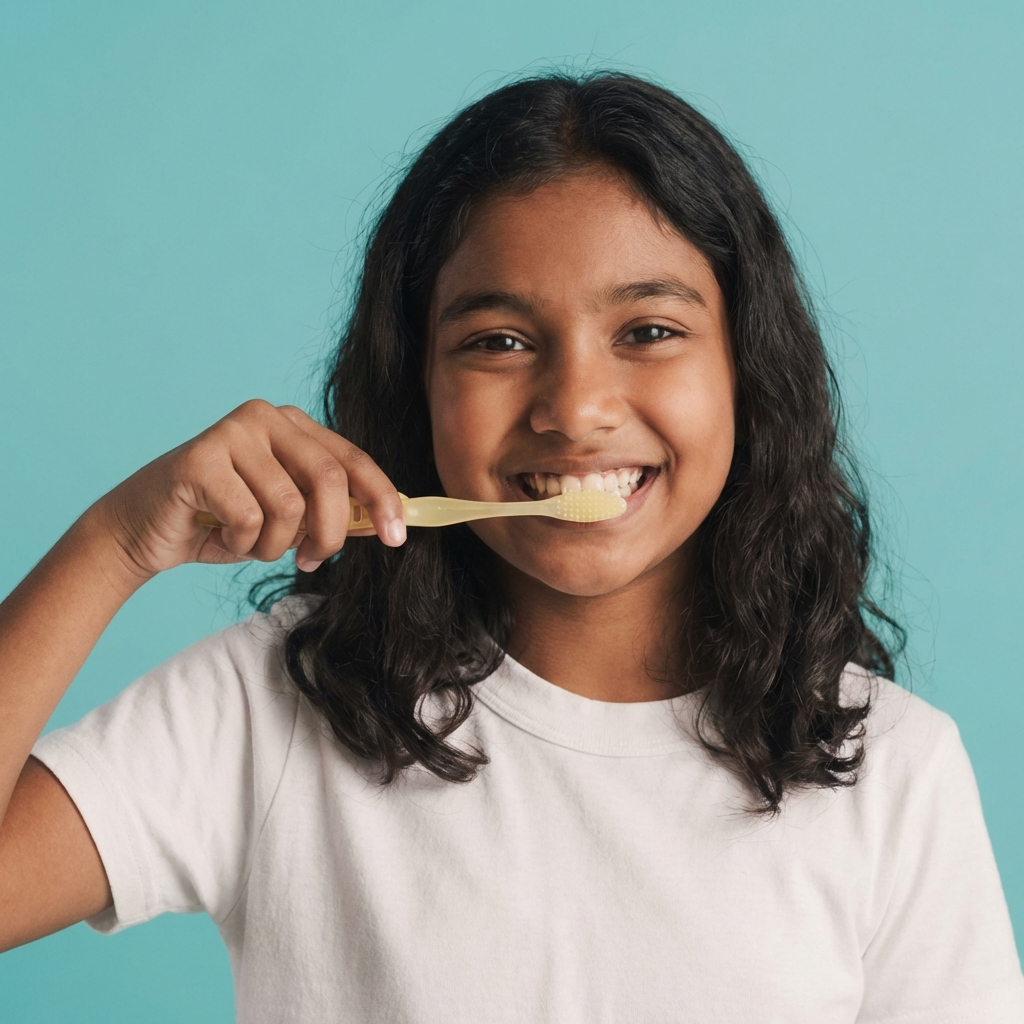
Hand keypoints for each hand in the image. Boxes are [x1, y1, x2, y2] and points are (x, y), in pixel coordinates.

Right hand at [94, 400, 405, 578]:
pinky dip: (241, 544)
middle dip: (329, 534)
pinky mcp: (200, 457)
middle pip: (329, 480)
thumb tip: (387, 520)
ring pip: (288, 506)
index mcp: (295, 425)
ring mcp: (232, 432)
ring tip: (250, 545)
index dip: (381, 499)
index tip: (398, 537)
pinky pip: (249, 517)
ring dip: (274, 545)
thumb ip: (332, 511)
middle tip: (314, 561)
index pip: (353, 460)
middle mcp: (266, 418)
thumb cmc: (223, 522)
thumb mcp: (289, 518)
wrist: (144, 531)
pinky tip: (220, 536)